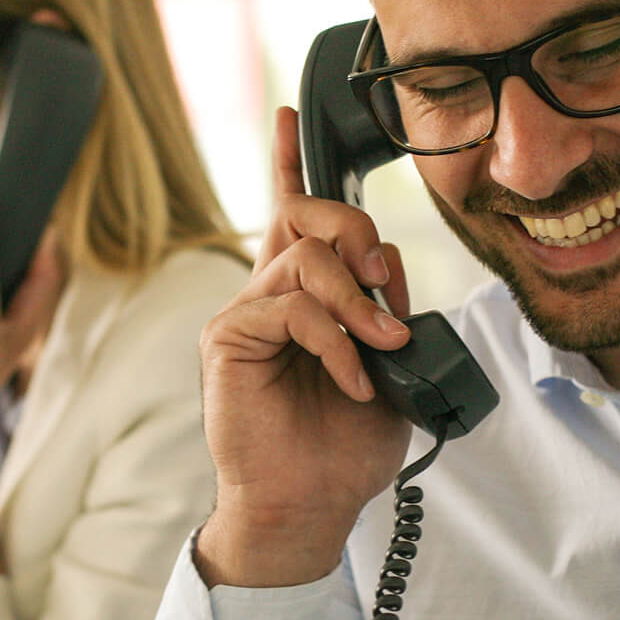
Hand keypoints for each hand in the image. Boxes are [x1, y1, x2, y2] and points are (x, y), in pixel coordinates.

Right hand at [193, 106, 414, 588]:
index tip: (290, 113)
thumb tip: (390, 270)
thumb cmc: (344, 447)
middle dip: (356, 229)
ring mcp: (245, 315)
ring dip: (359, 302)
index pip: (293, 213)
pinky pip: (290, 308)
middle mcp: (269, 295)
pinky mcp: (229, 340)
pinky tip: (351, 378)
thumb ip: (389, 312)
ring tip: (381, 347)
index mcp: (305, 295)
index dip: (289, 160)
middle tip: (387, 280)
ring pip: (305, 259)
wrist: (309, 506)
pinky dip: (333, 342)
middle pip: (304, 214)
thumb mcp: (391, 368)